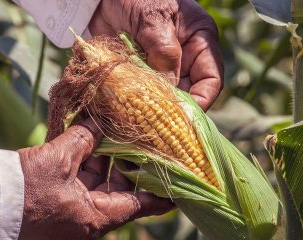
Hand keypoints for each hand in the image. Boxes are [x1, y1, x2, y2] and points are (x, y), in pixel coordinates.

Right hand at [17, 119, 172, 239]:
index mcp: (95, 216)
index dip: (160, 195)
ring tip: (117, 133)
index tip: (178, 188)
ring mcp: (73, 208)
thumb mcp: (58, 161)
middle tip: (143, 142)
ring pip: (98, 181)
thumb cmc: (24, 190)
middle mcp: (88, 216)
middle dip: (128, 163)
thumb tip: (98, 123)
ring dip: (105, 157)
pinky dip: (86, 160)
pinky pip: (80, 179)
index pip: (139, 205)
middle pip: (119, 188)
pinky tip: (91, 139)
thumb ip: (82, 140)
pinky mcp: (58, 199)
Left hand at [89, 0, 222, 110]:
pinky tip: (126, 110)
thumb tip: (169, 89)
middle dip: (174, 109)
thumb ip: (164, 52)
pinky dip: (136, 103)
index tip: (184, 117)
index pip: (211, 80)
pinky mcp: (140, 72)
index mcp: (199, 43)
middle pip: (187, 93)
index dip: (201, 101)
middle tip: (157, 125)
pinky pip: (143, 93)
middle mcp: (184, 59)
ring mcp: (161, 67)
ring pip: (164, 96)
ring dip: (153, 108)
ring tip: (140, 119)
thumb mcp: (154, 20)